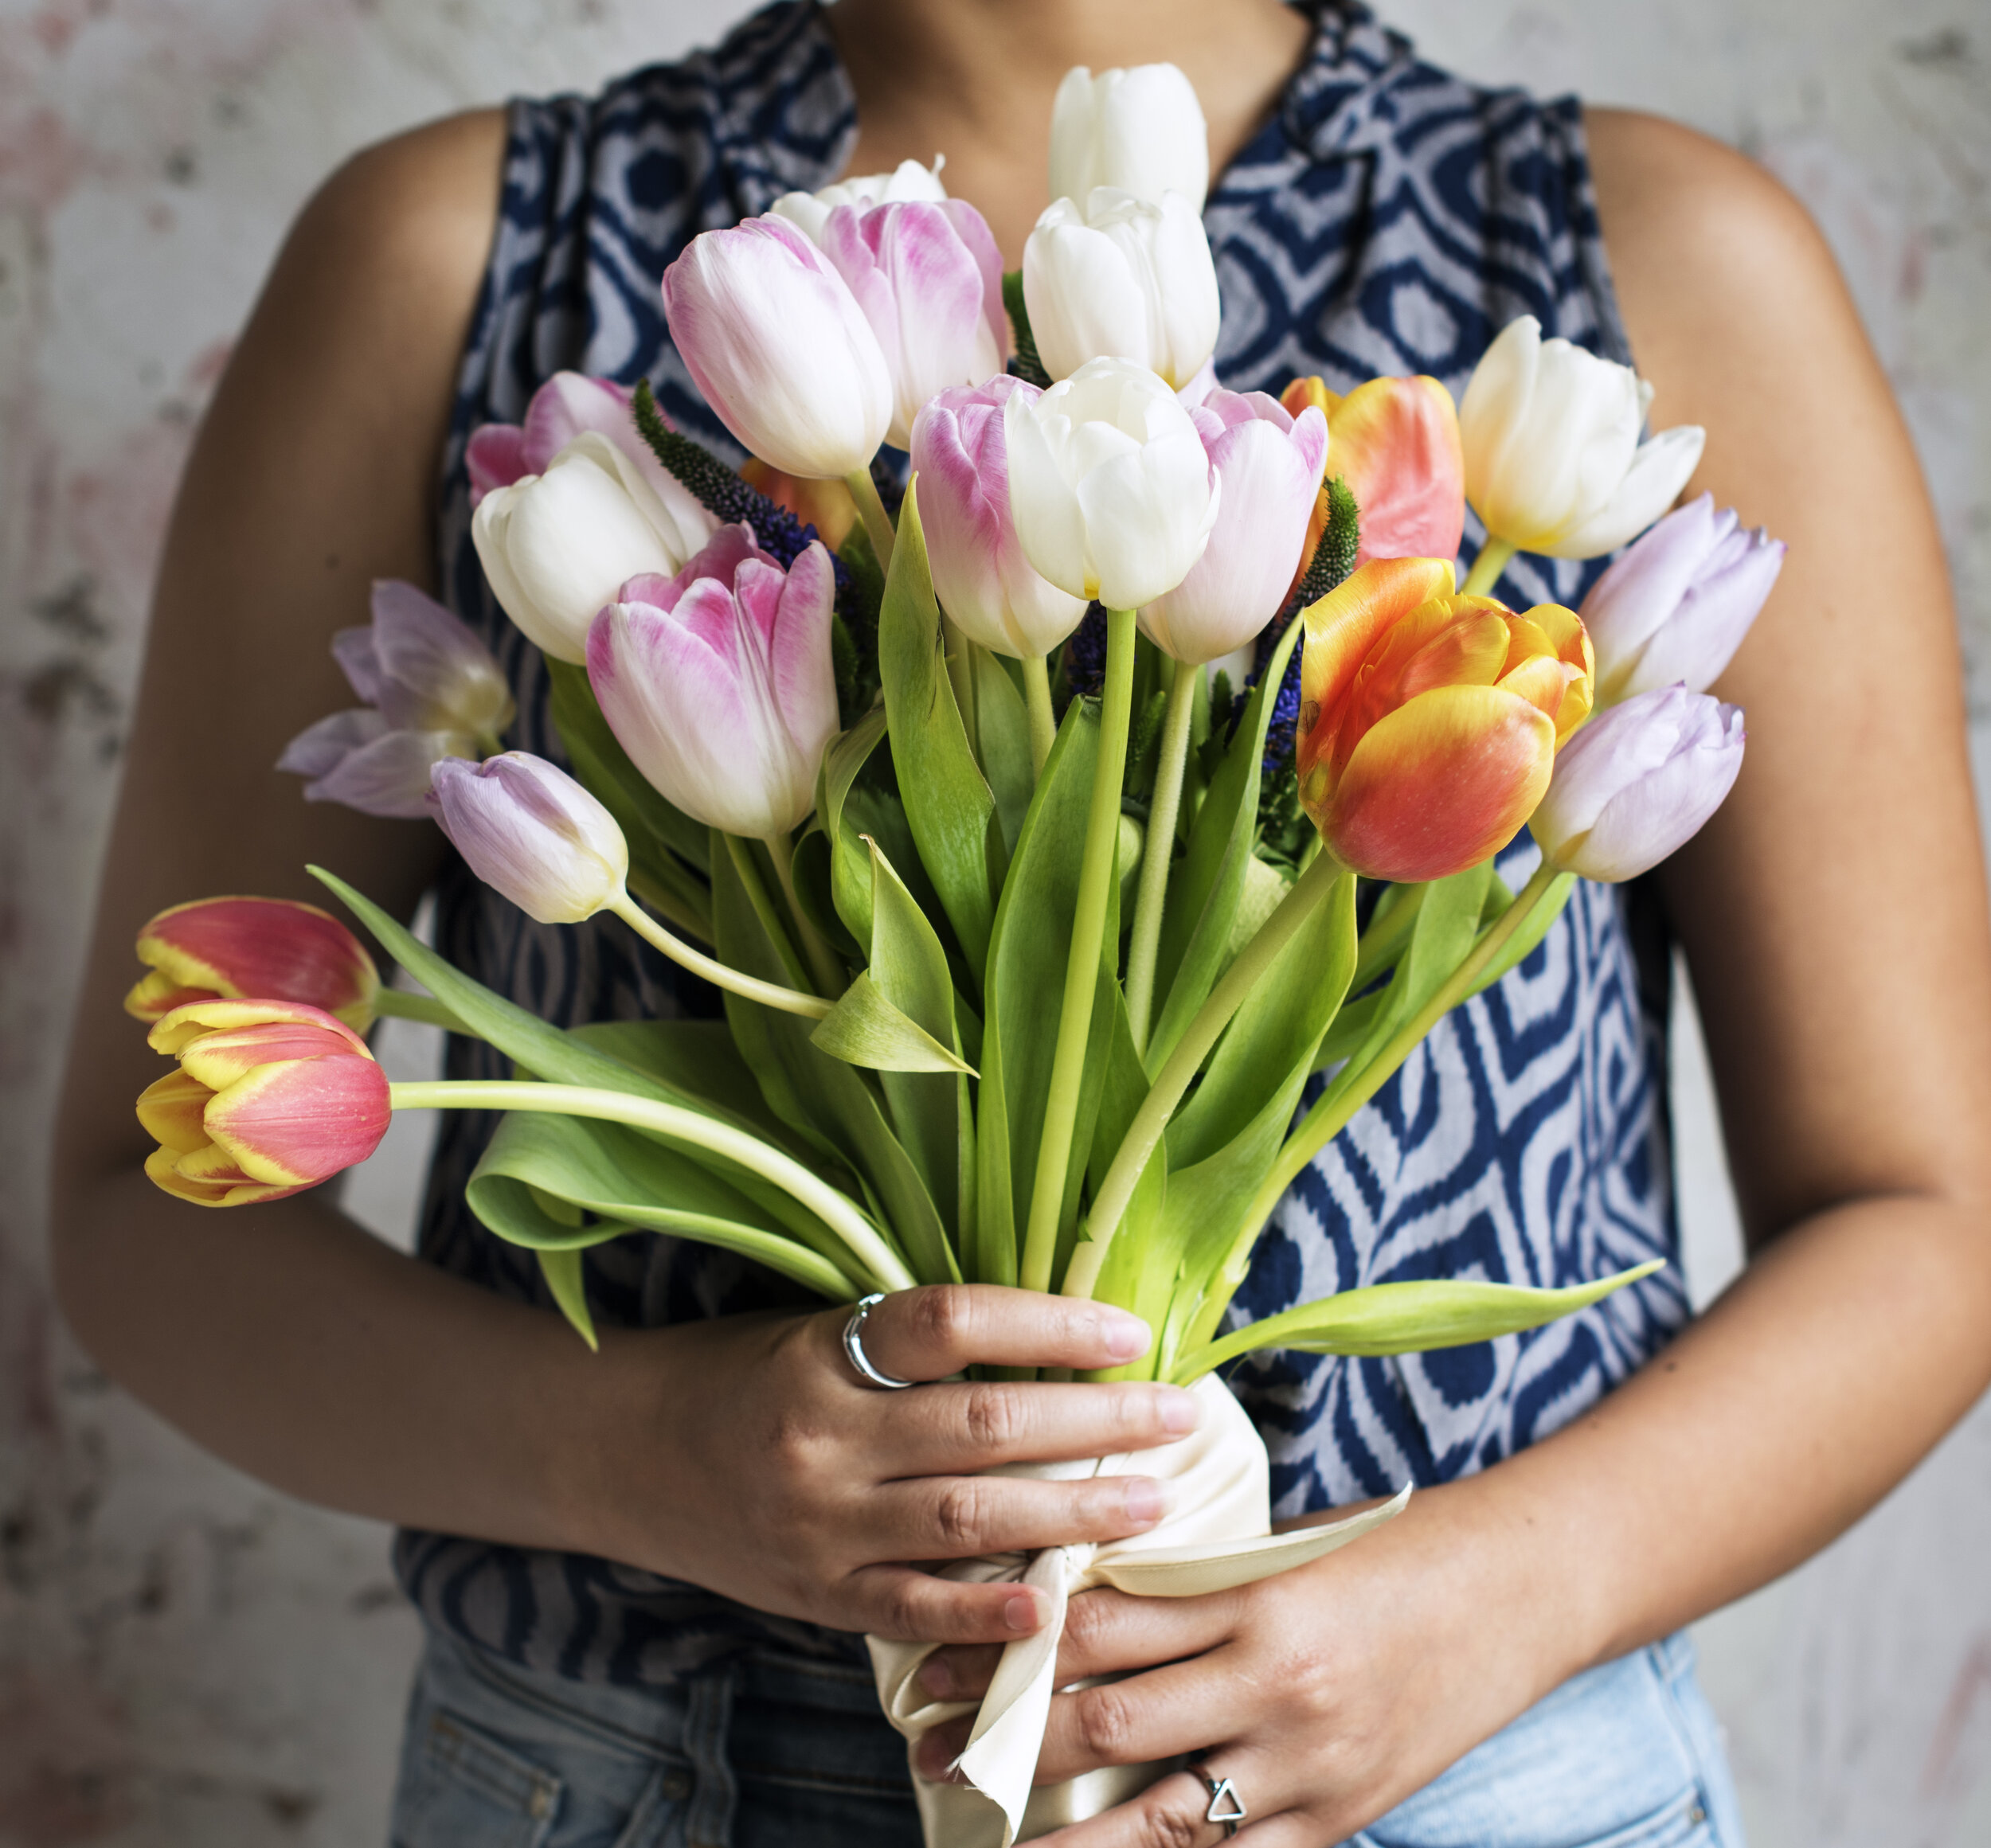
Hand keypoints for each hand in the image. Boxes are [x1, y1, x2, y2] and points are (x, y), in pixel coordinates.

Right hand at [582, 1284, 1203, 1646]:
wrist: (619, 1452)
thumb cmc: (735, 1376)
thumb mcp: (813, 1331)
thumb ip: (911, 1345)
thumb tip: (1049, 1339)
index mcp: (823, 1355)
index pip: (954, 1324)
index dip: (1050, 1324)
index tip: (1130, 1331)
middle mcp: (823, 1438)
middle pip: (983, 1425)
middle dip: (1097, 1423)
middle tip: (1179, 1414)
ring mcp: (820, 1524)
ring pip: (968, 1516)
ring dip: (1072, 1510)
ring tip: (1153, 1501)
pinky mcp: (816, 1594)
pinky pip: (914, 1609)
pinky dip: (985, 1610)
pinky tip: (1053, 1601)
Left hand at [911, 1483, 1575, 1844]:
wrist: (1514, 1591)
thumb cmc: (1387, 1552)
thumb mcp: (1282, 1544)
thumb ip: (1186, 1577)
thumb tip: (1073, 1596)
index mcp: (1252, 1596)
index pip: (1101, 1624)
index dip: (1011, 1644)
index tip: (943, 1656)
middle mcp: (1273, 1685)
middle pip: (1110, 1724)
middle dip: (1009, 1743)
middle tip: (930, 1749)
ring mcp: (1308, 1765)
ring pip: (1159, 1823)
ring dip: (1060, 1839)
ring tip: (986, 1842)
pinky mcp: (1339, 1821)